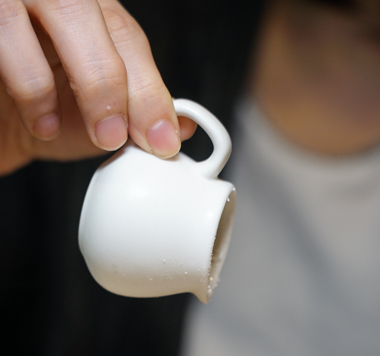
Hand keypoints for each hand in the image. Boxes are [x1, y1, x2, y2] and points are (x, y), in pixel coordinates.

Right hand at [0, 0, 195, 175]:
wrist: (3, 122)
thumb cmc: (50, 111)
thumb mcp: (99, 118)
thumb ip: (137, 114)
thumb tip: (183, 127)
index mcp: (94, 17)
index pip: (127, 37)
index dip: (149, 89)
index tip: (162, 139)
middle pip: (87, 14)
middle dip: (109, 81)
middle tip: (114, 136)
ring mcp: (17, 4)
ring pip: (53, 9)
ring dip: (69, 79)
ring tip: (69, 131)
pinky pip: (4, 34)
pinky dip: (28, 83)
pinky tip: (41, 123)